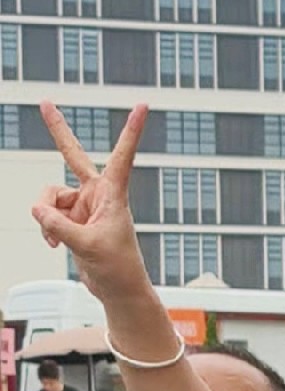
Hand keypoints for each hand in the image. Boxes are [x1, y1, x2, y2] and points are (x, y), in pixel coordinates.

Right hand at [31, 103, 151, 299]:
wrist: (117, 289)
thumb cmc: (117, 268)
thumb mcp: (87, 247)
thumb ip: (58, 226)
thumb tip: (35, 209)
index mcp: (114, 195)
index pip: (122, 156)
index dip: (131, 130)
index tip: (142, 105)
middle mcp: (98, 194)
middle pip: (72, 155)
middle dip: (57, 130)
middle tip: (44, 102)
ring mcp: (83, 205)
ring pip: (49, 197)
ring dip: (46, 217)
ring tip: (56, 238)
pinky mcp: (72, 218)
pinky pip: (46, 214)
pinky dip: (46, 228)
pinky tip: (54, 244)